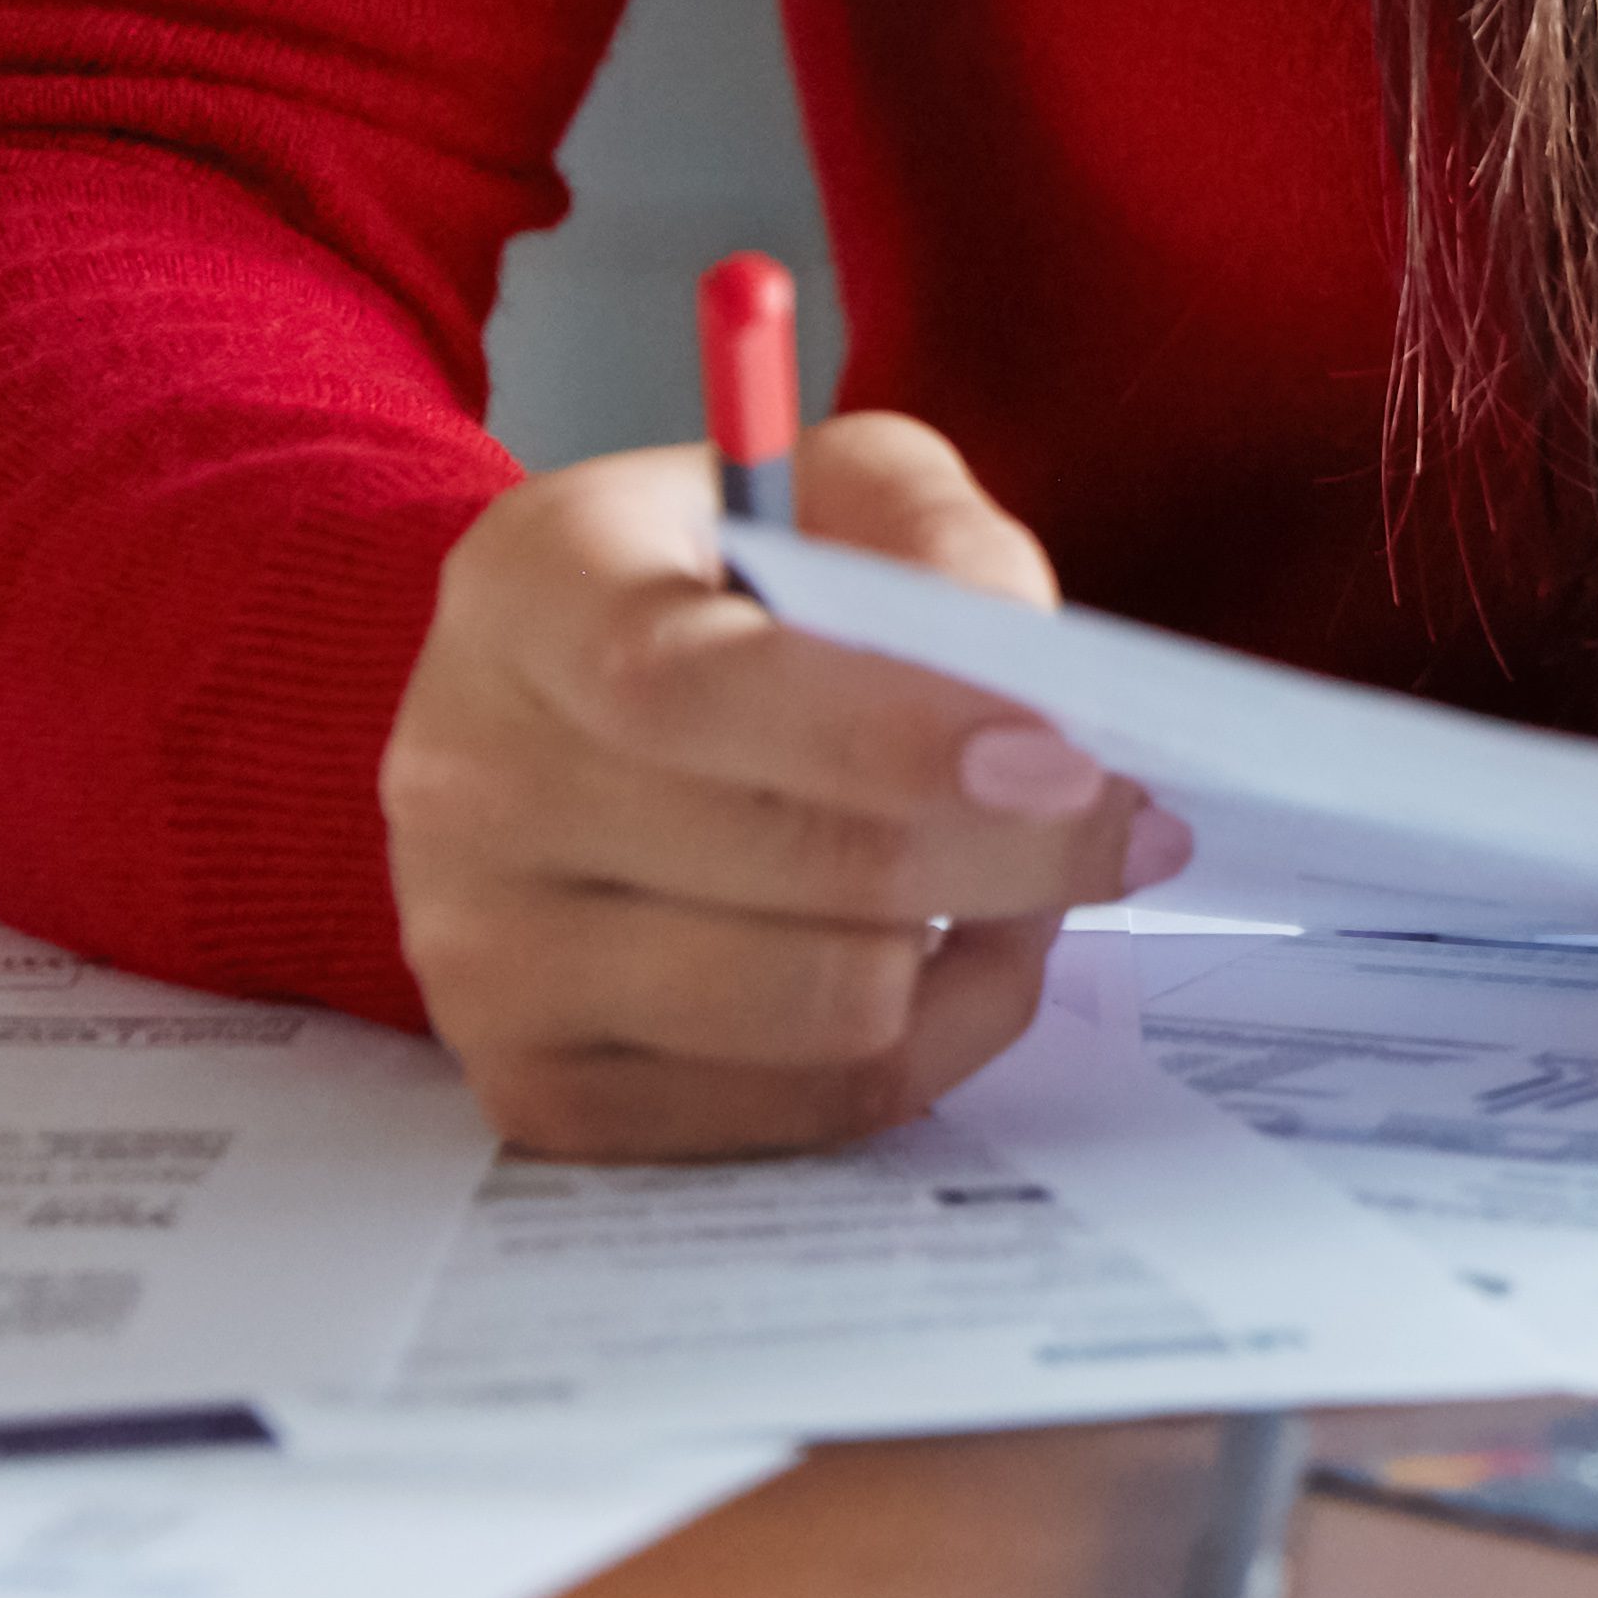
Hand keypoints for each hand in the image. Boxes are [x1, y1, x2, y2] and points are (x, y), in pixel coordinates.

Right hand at [377, 411, 1179, 1158]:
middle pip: (787, 867)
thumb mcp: (835, 484)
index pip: (684, 691)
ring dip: (981, 950)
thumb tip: (1035, 683)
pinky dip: (930, 1041)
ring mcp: (481, 959)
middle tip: (1129, 817)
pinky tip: (957, 956)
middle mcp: (468, 783)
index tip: (1062, 757)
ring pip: (817, 1012)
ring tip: (1031, 879)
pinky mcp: (535, 1091)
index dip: (889, 736)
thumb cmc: (728, 580)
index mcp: (527, 595)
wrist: (564, 708)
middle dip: (1014, 851)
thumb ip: (941, 538)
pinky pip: (802, 1113)